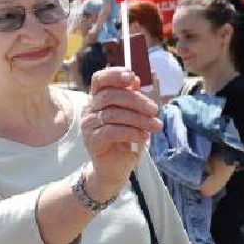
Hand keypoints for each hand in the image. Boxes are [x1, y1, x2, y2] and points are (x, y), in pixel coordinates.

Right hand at [80, 67, 160, 194]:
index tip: (132, 76)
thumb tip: (136, 80)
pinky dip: (132, 132)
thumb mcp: (133, 117)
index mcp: (97, 99)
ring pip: (113, 114)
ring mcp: (88, 125)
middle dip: (136, 101)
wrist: (115, 169)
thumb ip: (133, 98)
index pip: (99, 79)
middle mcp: (89, 110)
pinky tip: (145, 136)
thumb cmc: (125, 140)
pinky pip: (112, 131)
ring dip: (139, 119)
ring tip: (155, 126)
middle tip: (154, 110)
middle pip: (110, 96)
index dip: (114, 74)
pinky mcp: (92, 141)